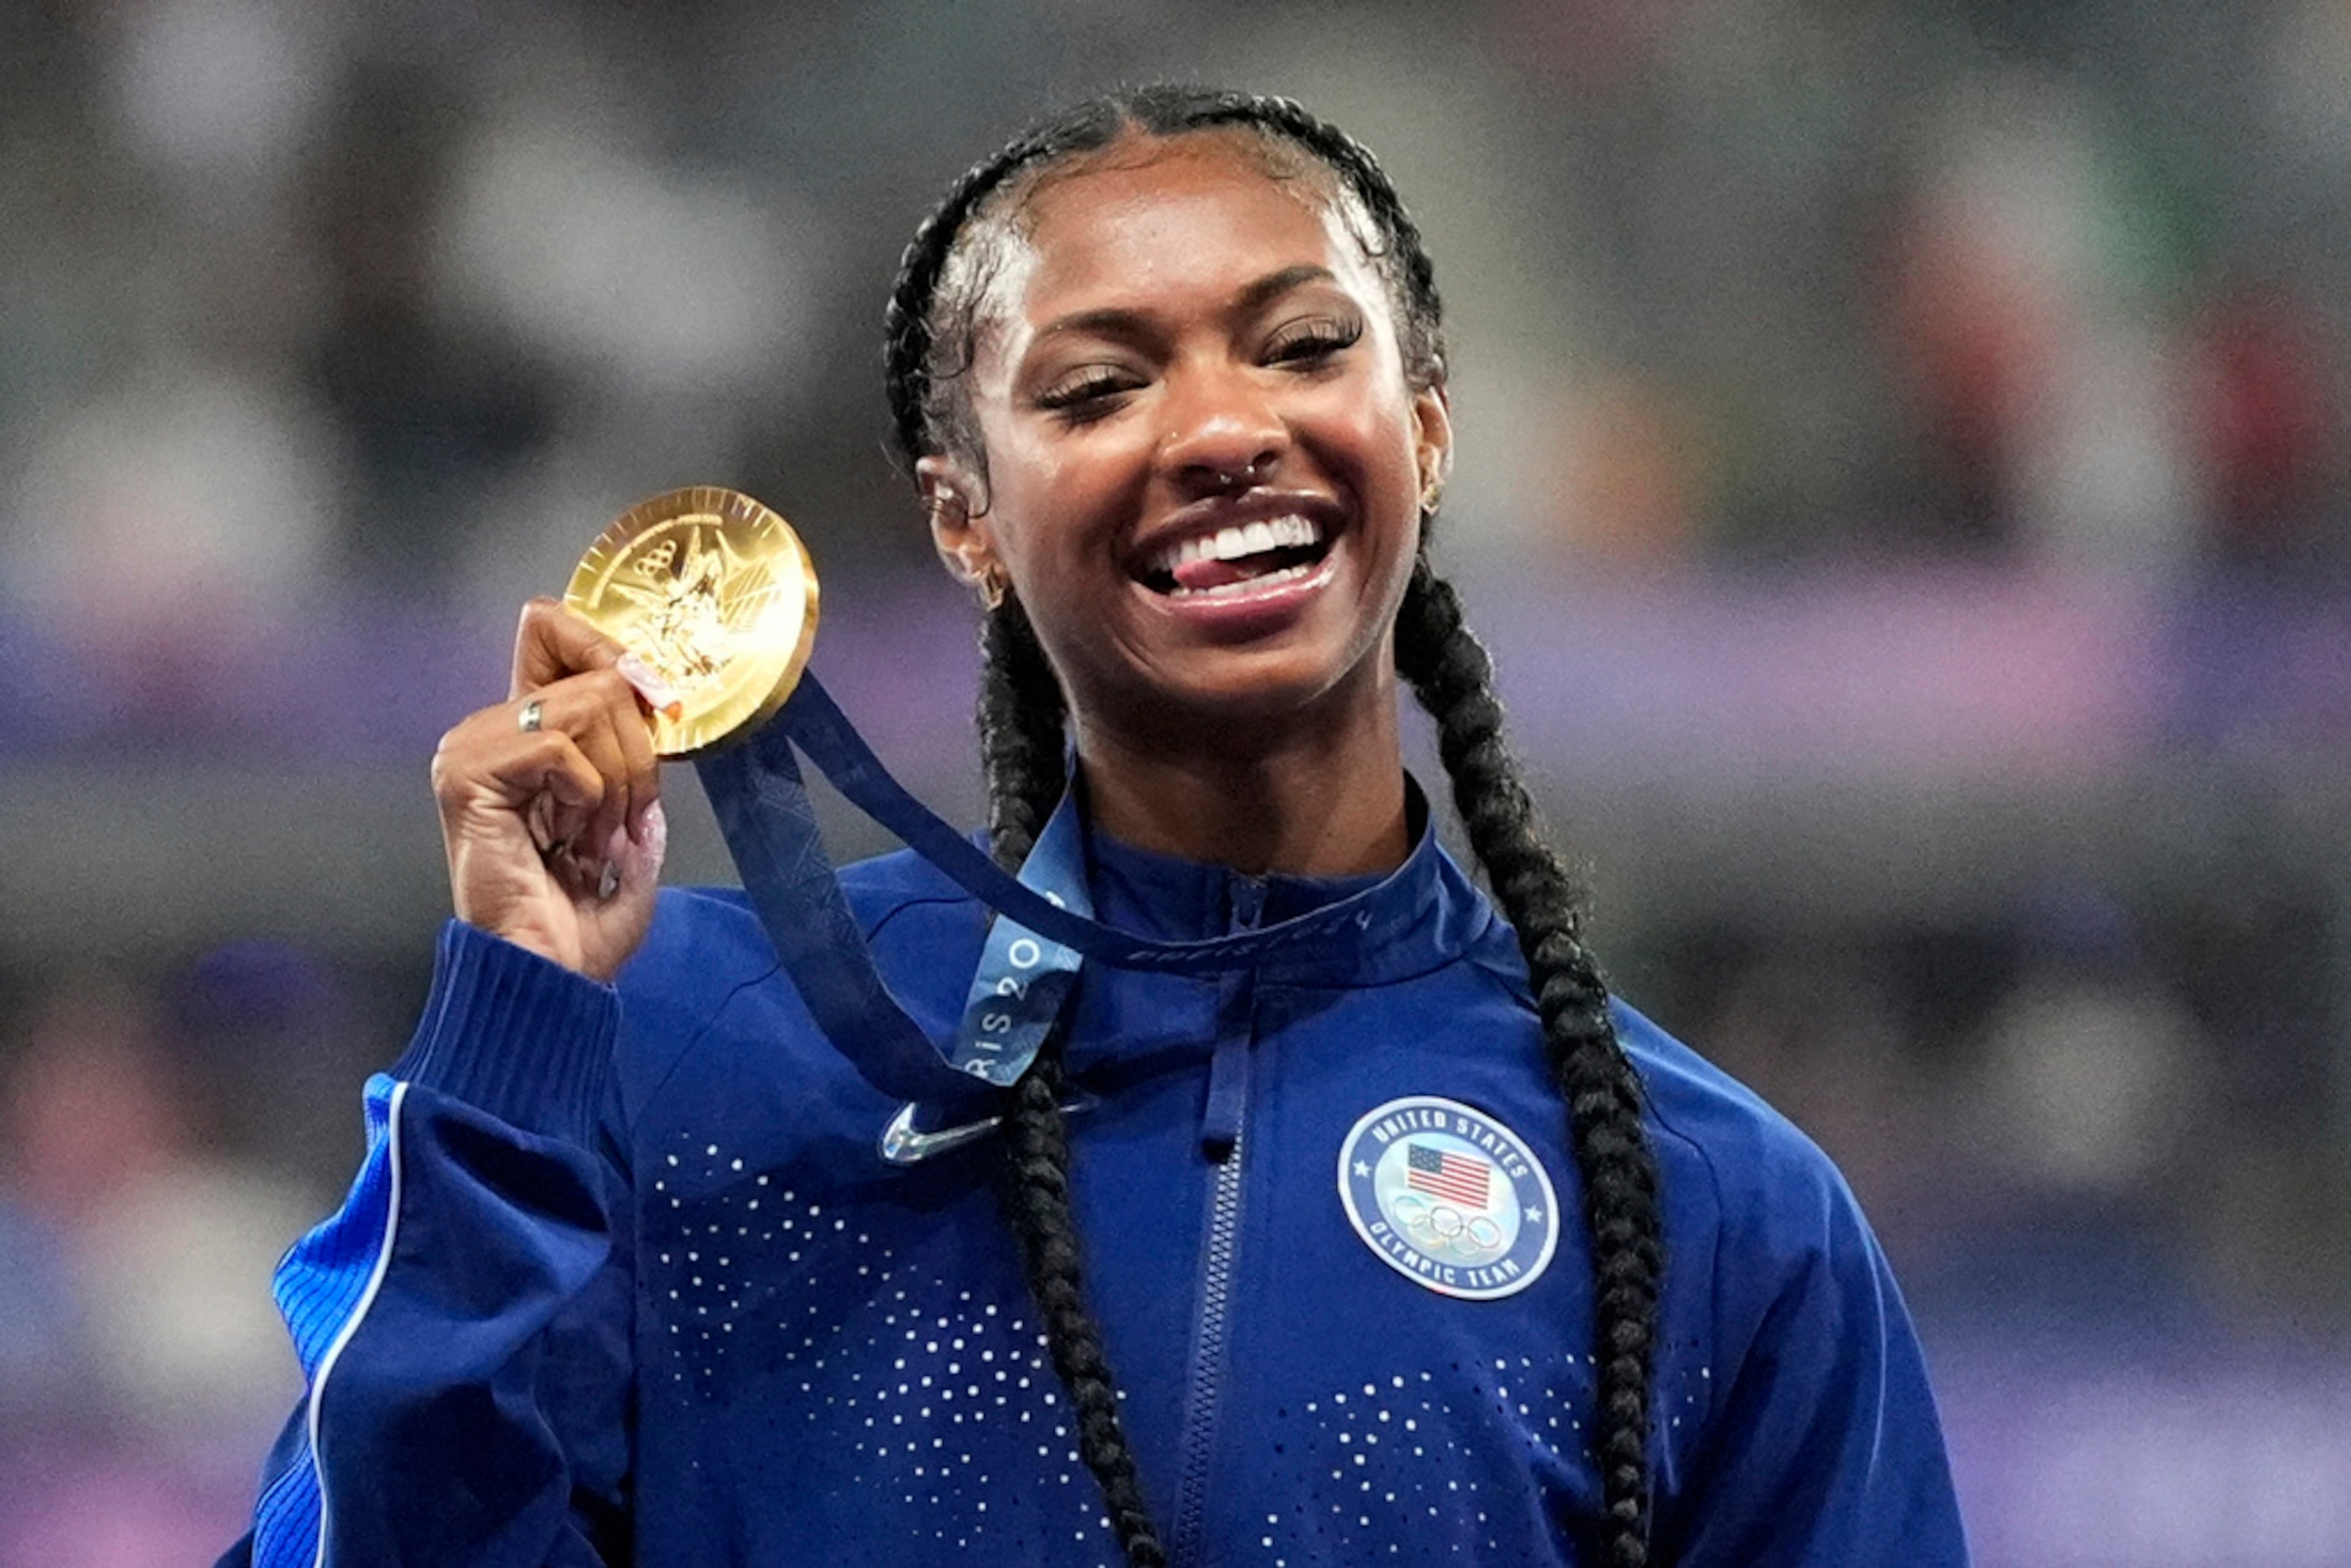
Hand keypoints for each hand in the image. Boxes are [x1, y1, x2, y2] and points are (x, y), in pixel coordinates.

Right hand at [430, 599, 672, 979]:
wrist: (553, 973)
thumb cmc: (585, 916)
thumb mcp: (631, 818)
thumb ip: (634, 752)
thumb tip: (651, 694)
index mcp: (524, 733)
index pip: (551, 629)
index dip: (611, 650)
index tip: (654, 703)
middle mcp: (489, 730)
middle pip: (598, 677)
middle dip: (637, 754)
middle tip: (619, 821)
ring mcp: (470, 748)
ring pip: (587, 706)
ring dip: (617, 780)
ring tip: (592, 836)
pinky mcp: (465, 775)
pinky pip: (559, 747)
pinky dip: (586, 794)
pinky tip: (565, 836)